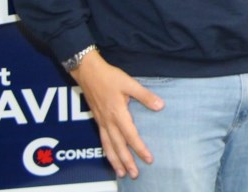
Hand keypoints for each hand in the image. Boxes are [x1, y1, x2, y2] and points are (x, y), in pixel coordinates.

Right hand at [69, 51, 163, 178]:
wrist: (87, 73)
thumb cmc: (109, 77)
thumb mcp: (129, 83)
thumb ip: (145, 96)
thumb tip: (160, 106)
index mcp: (118, 113)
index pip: (131, 136)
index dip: (139, 149)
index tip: (148, 159)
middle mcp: (108, 122)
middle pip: (118, 146)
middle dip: (126, 162)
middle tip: (134, 175)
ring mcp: (101, 122)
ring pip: (108, 146)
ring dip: (115, 161)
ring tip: (121, 173)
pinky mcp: (97, 120)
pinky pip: (102, 140)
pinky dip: (107, 152)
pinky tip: (110, 157)